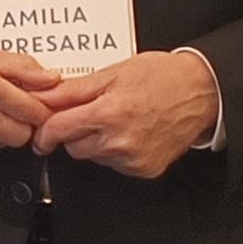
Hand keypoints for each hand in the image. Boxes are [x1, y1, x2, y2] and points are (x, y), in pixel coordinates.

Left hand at [31, 51, 221, 179]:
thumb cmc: (161, 77)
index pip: (59, 130)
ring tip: (117, 119)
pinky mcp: (145, 170)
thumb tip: (43, 98)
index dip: (45, 131)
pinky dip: (115, 152)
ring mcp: (134, 159)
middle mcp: (120, 141)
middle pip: (74, 147)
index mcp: (109, 113)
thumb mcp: (112, 73)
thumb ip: (73, 90)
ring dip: (96, 142)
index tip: (41, 132)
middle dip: (75, 132)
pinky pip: (115, 165)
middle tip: (91, 113)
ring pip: (94, 157)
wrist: (201, 92)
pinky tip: (130, 132)